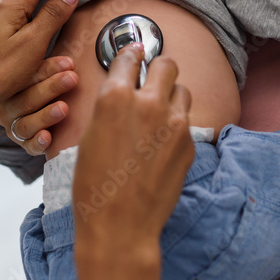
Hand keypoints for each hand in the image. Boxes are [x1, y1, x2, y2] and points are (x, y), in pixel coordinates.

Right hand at [0, 54, 79, 154]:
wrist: (66, 120)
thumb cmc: (61, 85)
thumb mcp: (61, 69)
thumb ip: (64, 56)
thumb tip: (74, 19)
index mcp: (14, 84)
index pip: (26, 76)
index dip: (47, 69)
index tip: (69, 63)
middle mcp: (10, 106)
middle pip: (25, 99)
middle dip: (50, 88)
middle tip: (71, 79)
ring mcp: (17, 127)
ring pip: (25, 122)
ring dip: (45, 114)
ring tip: (64, 108)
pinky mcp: (27, 145)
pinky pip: (28, 146)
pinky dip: (37, 142)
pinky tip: (49, 137)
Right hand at [16, 46, 194, 279]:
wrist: (120, 226)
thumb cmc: (94, 186)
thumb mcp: (90, 135)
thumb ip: (111, 106)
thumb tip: (123, 90)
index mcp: (115, 97)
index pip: (131, 56)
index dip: (132, 54)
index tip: (134, 53)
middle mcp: (148, 103)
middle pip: (167, 64)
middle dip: (159, 69)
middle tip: (152, 79)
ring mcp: (174, 123)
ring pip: (182, 90)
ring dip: (171, 96)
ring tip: (158, 114)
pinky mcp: (189, 144)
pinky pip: (186, 121)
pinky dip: (176, 126)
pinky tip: (161, 145)